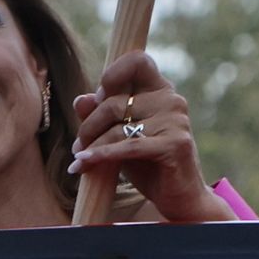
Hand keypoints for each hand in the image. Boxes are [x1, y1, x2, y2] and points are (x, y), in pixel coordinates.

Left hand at [68, 51, 230, 222]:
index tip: (99, 99)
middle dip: (89, 125)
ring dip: (92, 145)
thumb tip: (80, 99)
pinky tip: (83, 164)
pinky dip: (101, 156)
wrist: (180, 198)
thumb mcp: (120, 136)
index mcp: (161, 90)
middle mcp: (172, 100)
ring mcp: (176, 121)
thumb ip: (101, 115)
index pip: (137, 61)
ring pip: (117, 128)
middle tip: (78, 145)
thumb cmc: (148, 164)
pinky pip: (127, 147)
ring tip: (79, 159)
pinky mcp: (175, 144)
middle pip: (114, 102)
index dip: (113, 74)